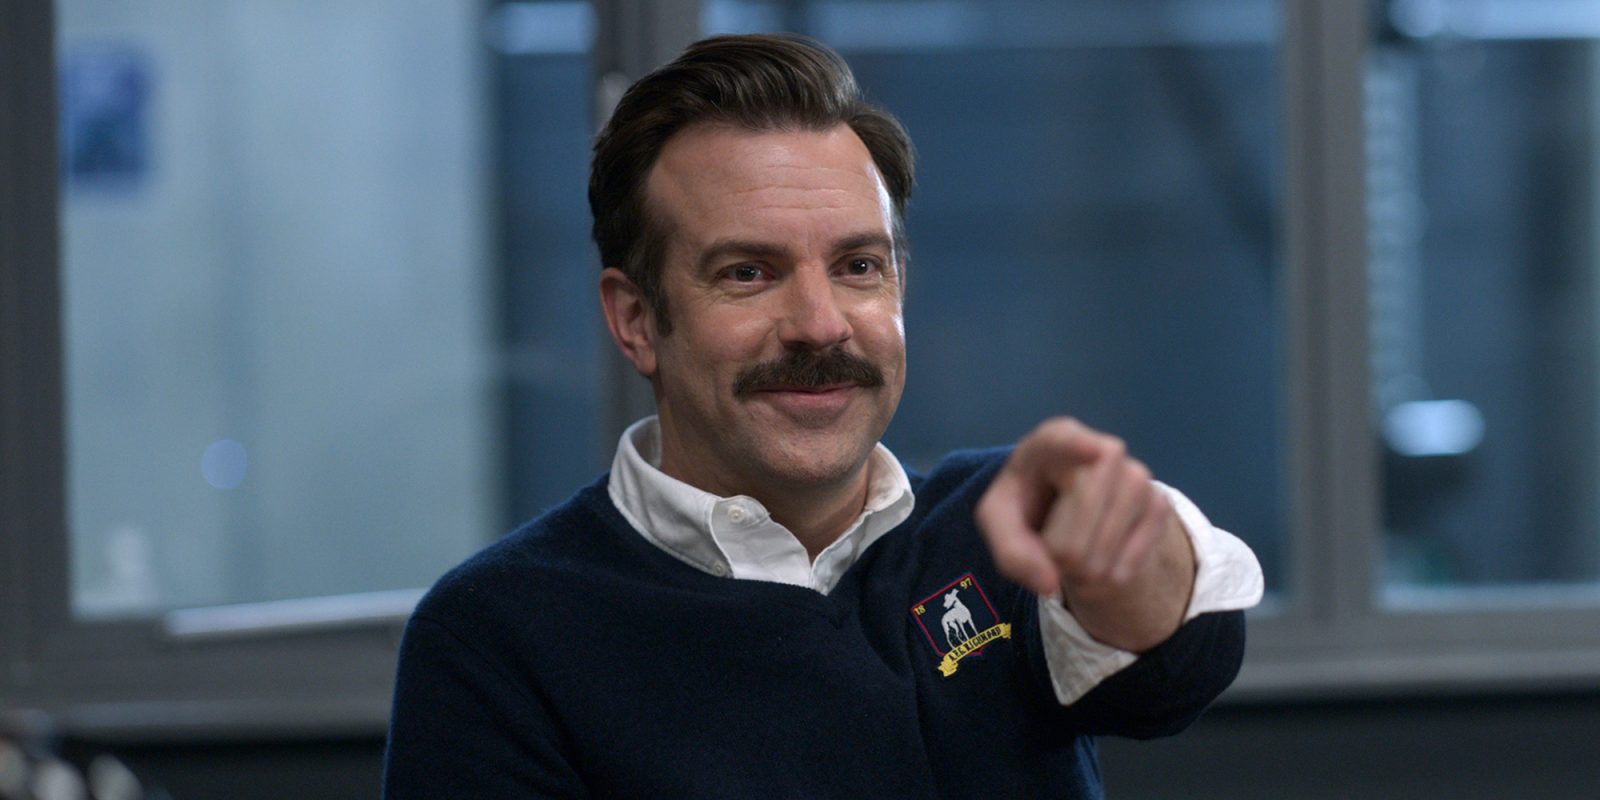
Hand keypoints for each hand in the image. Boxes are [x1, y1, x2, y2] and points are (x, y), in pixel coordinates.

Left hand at [975, 417, 1195, 651]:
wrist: (1070, 518)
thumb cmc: (1029, 507)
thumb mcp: (1002, 524)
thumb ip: (1012, 552)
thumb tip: (1050, 584)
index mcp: (1051, 442)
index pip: (1063, 438)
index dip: (1077, 446)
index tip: (1094, 451)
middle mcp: (1101, 449)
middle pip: (1086, 503)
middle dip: (1065, 545)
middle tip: (1053, 553)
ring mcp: (1137, 474)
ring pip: (1111, 537)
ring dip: (1087, 566)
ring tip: (1075, 558)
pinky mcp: (1159, 504)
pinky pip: (1135, 556)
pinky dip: (1113, 573)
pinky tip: (1101, 560)